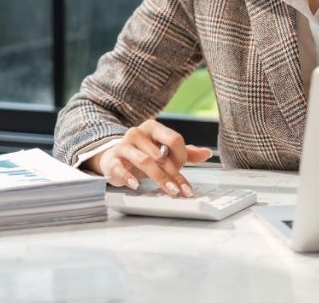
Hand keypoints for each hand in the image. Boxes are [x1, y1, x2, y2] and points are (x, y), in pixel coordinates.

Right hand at [85, 119, 213, 196]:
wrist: (113, 157)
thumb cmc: (142, 153)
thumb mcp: (163, 151)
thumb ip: (184, 152)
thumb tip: (206, 153)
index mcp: (153, 128)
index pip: (174, 139)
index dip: (181, 156)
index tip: (183, 170)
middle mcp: (138, 133)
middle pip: (161, 154)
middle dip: (173, 174)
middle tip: (182, 190)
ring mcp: (124, 146)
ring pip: (145, 161)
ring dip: (159, 177)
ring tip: (170, 190)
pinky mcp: (112, 160)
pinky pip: (120, 168)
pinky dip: (128, 177)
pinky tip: (136, 185)